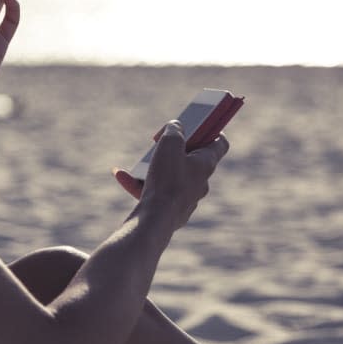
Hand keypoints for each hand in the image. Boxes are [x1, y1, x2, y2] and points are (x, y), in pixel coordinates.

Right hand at [115, 121, 229, 229]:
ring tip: (138, 162)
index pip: (220, 143)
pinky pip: (157, 192)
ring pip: (171, 176)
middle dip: (175, 149)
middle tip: (162, 142)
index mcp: (206, 164)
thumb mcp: (169, 143)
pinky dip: (141, 184)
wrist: (157, 219)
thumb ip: (174, 129)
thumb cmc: (167, 179)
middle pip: (192, 159)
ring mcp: (187, 197)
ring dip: (154, 166)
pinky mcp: (173, 210)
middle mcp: (201, 182)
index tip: (203, 124)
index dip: (213, 130)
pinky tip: (122, 176)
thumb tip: (176, 127)